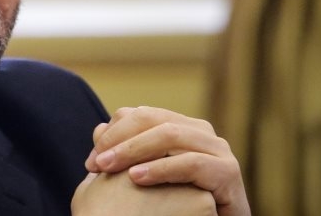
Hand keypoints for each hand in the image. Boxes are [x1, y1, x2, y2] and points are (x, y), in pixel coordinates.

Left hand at [84, 106, 249, 215]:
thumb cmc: (178, 205)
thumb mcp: (146, 177)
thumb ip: (125, 153)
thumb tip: (98, 129)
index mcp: (180, 127)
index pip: (139, 115)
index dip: (111, 133)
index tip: (91, 161)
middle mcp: (200, 132)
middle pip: (152, 119)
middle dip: (119, 139)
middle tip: (97, 163)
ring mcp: (218, 149)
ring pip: (170, 134)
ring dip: (134, 150)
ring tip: (109, 168)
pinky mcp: (228, 172)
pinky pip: (192, 162)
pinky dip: (161, 168)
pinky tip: (137, 178)